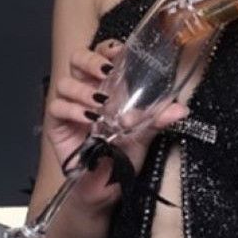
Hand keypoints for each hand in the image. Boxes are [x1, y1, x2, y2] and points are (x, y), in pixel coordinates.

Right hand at [43, 38, 187, 208]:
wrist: (103, 188)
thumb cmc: (120, 158)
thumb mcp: (142, 137)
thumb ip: (157, 120)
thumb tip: (180, 109)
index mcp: (108, 87)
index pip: (102, 55)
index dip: (107, 48)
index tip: (120, 52)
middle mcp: (87, 91)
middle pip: (78, 59)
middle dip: (90, 61)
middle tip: (105, 73)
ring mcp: (70, 106)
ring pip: (65, 82)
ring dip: (82, 90)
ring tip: (99, 105)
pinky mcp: (57, 123)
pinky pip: (57, 106)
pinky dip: (73, 110)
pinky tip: (87, 119)